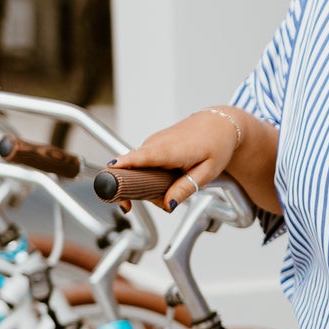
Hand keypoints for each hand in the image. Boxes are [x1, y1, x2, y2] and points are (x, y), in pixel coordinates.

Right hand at [113, 109, 241, 211]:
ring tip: (171, 190)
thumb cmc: (216, 145)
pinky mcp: (151, 145)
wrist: (219, 124)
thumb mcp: (207, 172)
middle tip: (159, 202)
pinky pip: (142, 165)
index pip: (141, 157)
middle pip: (132, 170)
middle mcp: (155, 144)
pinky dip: (149, 176)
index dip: (124, 165)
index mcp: (169, 150)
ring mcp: (151, 143)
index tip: (110, 172)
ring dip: (147, 185)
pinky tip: (167, 180)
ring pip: (137, 170)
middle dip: (135, 191)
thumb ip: (185, 188)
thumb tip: (168, 204)